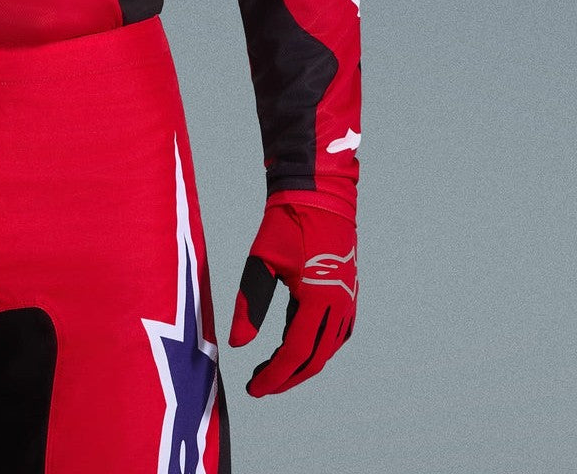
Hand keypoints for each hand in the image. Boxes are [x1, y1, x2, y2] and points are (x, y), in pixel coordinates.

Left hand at [228, 198, 356, 395]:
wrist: (318, 196)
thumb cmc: (286, 224)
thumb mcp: (261, 261)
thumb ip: (250, 303)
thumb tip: (238, 344)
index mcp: (318, 299)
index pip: (296, 353)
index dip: (275, 376)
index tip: (253, 389)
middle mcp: (339, 306)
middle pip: (314, 359)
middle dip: (286, 378)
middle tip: (258, 385)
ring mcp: (347, 301)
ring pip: (326, 350)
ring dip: (300, 365)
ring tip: (270, 370)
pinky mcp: (347, 295)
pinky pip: (334, 335)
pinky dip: (314, 348)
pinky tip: (294, 348)